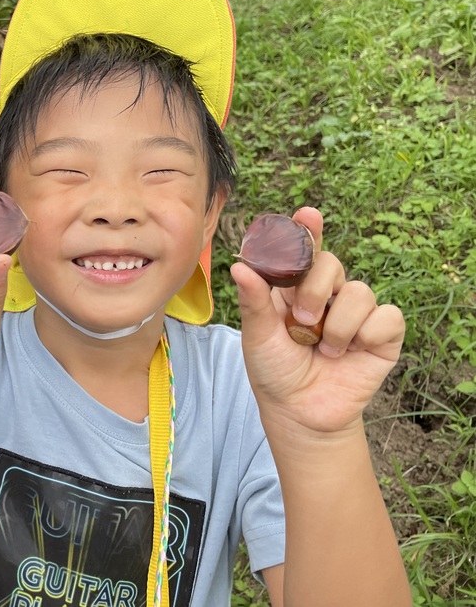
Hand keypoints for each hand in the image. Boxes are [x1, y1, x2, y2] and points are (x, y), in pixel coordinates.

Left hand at [230, 207, 404, 435]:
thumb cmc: (274, 371)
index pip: (304, 250)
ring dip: (338, 324)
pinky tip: (350, 353)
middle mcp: (328, 294)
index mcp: (295, 288)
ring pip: (360, 291)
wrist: (299, 412)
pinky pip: (387, 316)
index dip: (308, 229)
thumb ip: (254, 301)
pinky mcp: (383, 334)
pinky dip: (366, 334)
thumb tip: (239, 267)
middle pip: (332, 263)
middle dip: (316, 290)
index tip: (307, 214)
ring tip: (323, 349)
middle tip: (302, 321)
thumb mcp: (257, 336)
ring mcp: (356, 313)